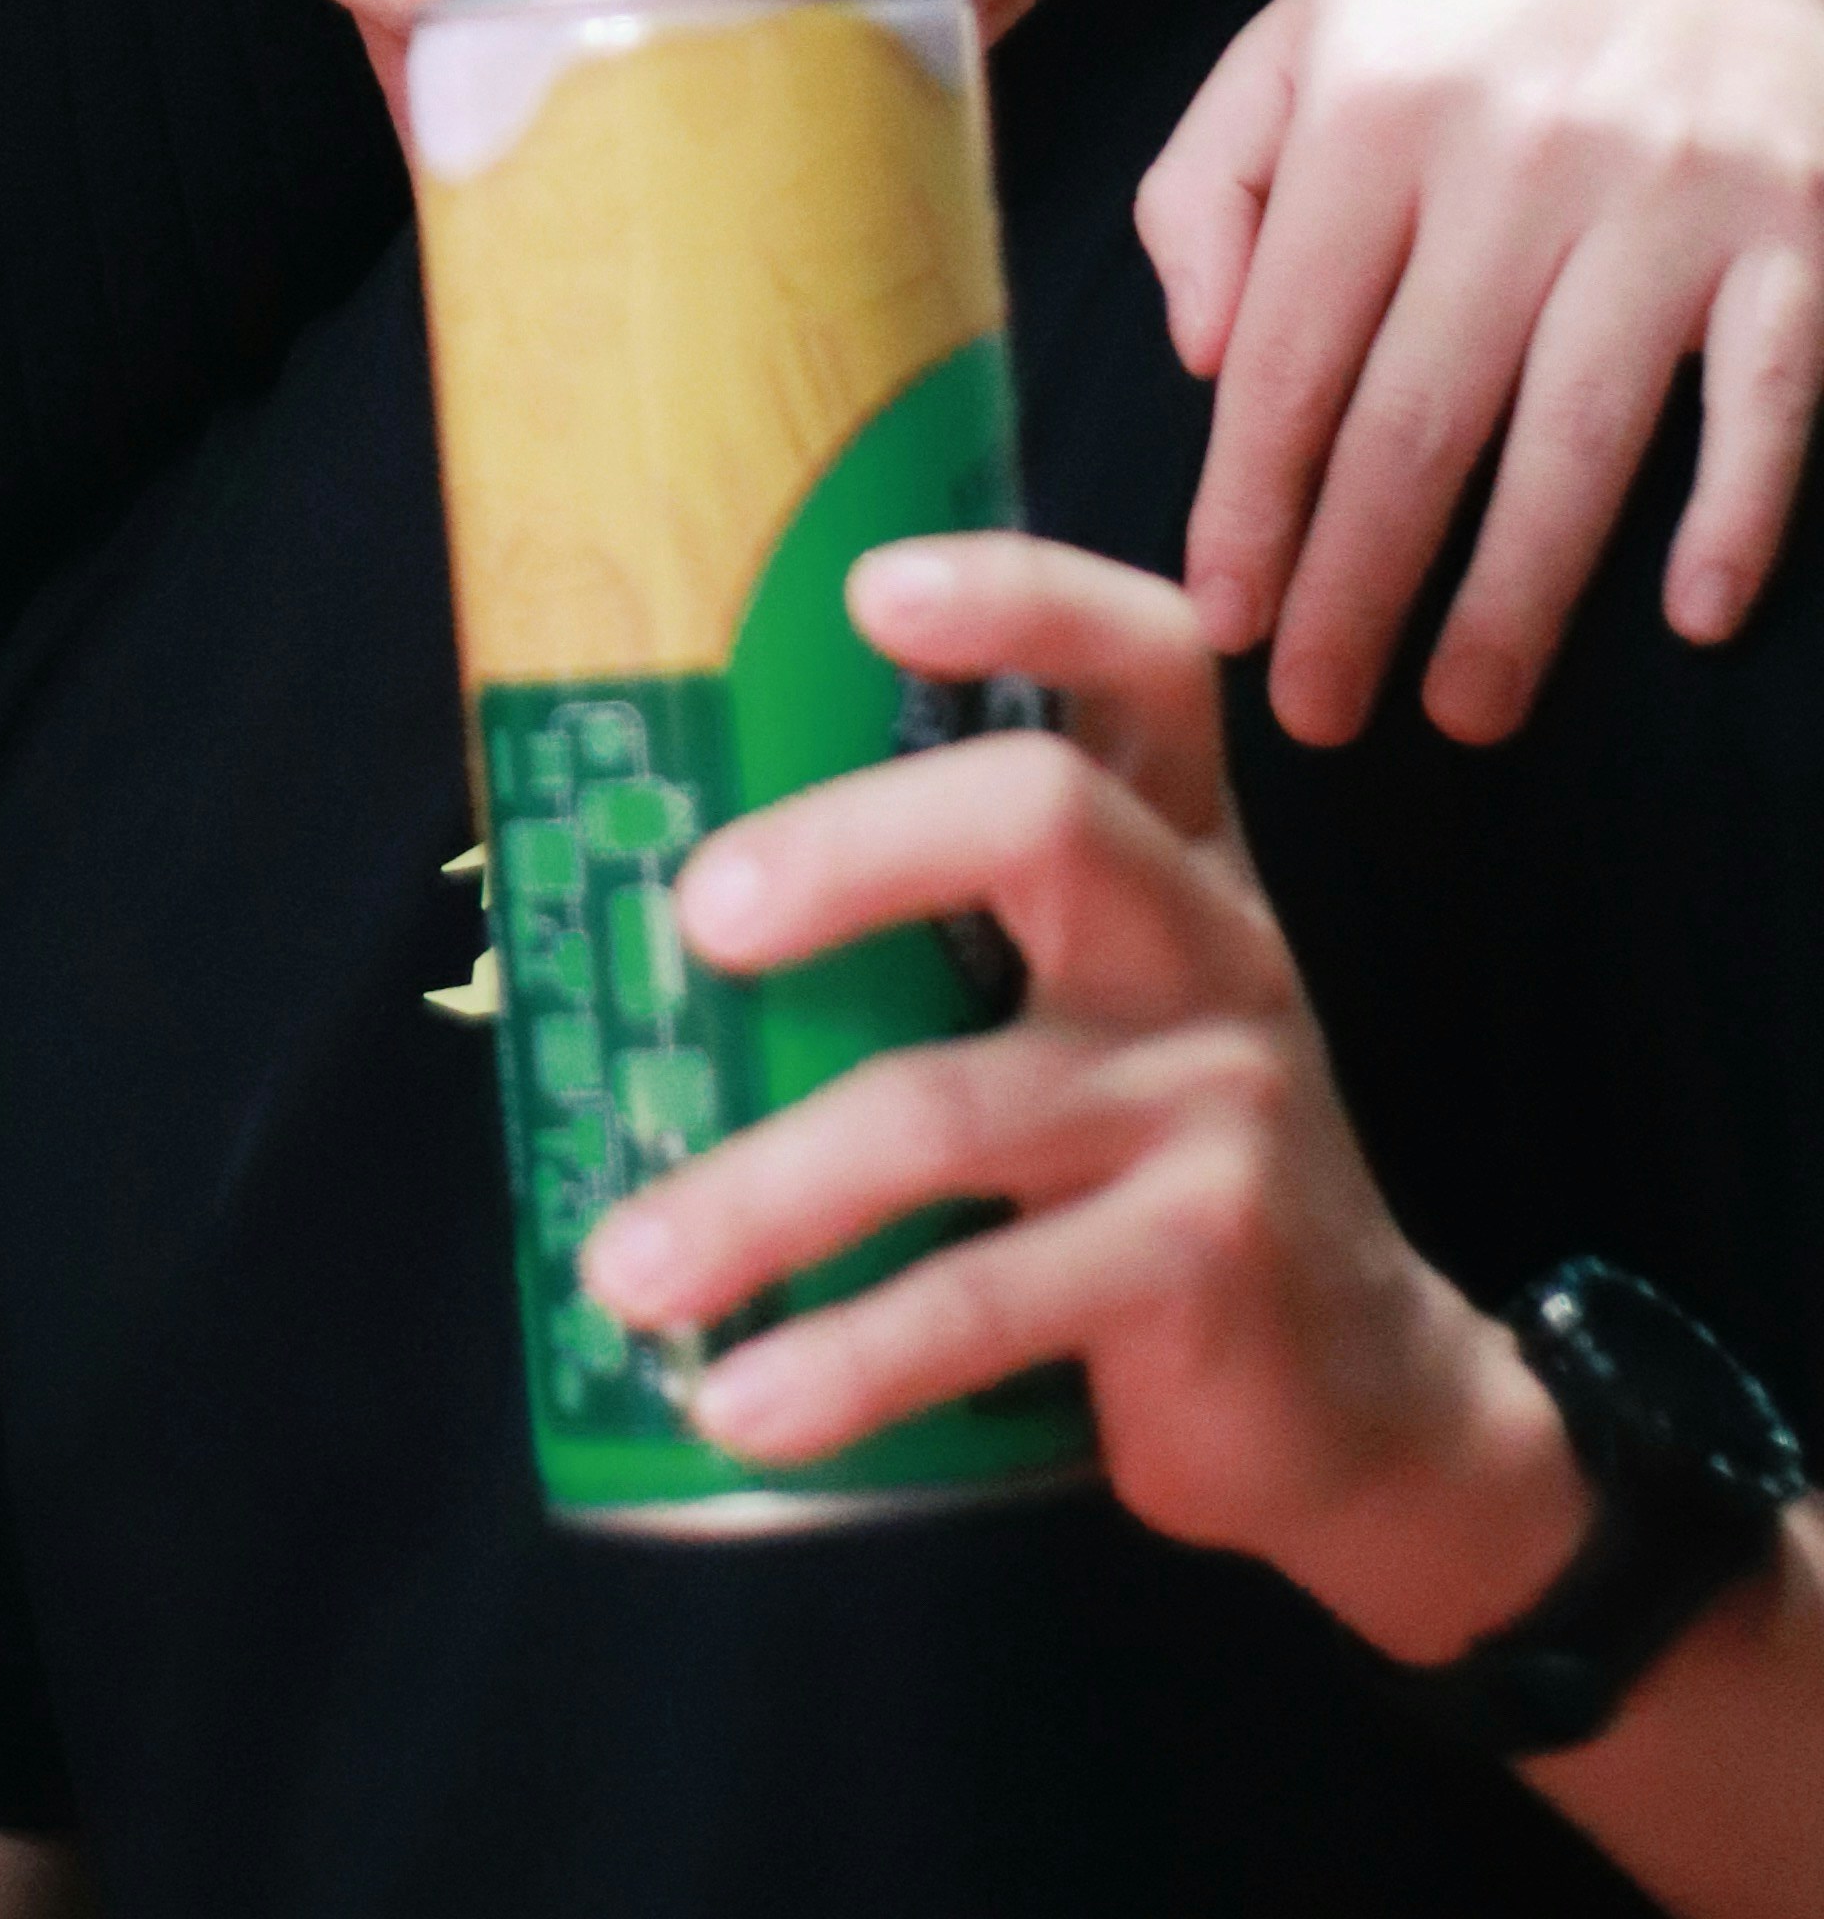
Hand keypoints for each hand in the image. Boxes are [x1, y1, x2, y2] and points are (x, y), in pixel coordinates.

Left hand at [578, 538, 1588, 1661]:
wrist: (1363, 1394)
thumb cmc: (1158, 1156)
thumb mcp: (1096, 1003)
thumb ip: (948, 925)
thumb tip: (636, 897)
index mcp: (1173, 849)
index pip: (1142, 660)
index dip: (1021, 600)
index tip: (869, 586)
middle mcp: (1205, 942)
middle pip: (1041, 820)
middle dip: (853, 847)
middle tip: (698, 912)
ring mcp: (1215, 1099)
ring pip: (959, 1108)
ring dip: (767, 1194)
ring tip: (622, 1265)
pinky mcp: (1203, 1261)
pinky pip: (990, 1298)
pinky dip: (846, 1359)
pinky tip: (741, 1399)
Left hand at [1133, 0, 1823, 745]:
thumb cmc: (1475, 11)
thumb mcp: (1308, 39)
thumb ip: (1213, 180)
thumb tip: (1202, 353)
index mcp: (1376, 107)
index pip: (1292, 350)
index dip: (1251, 502)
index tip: (1224, 620)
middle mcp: (1518, 152)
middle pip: (1419, 417)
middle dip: (1357, 584)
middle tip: (1317, 713)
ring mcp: (1671, 195)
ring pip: (1579, 437)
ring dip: (1516, 595)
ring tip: (1462, 709)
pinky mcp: (1801, 231)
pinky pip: (1766, 397)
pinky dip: (1734, 510)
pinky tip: (1688, 616)